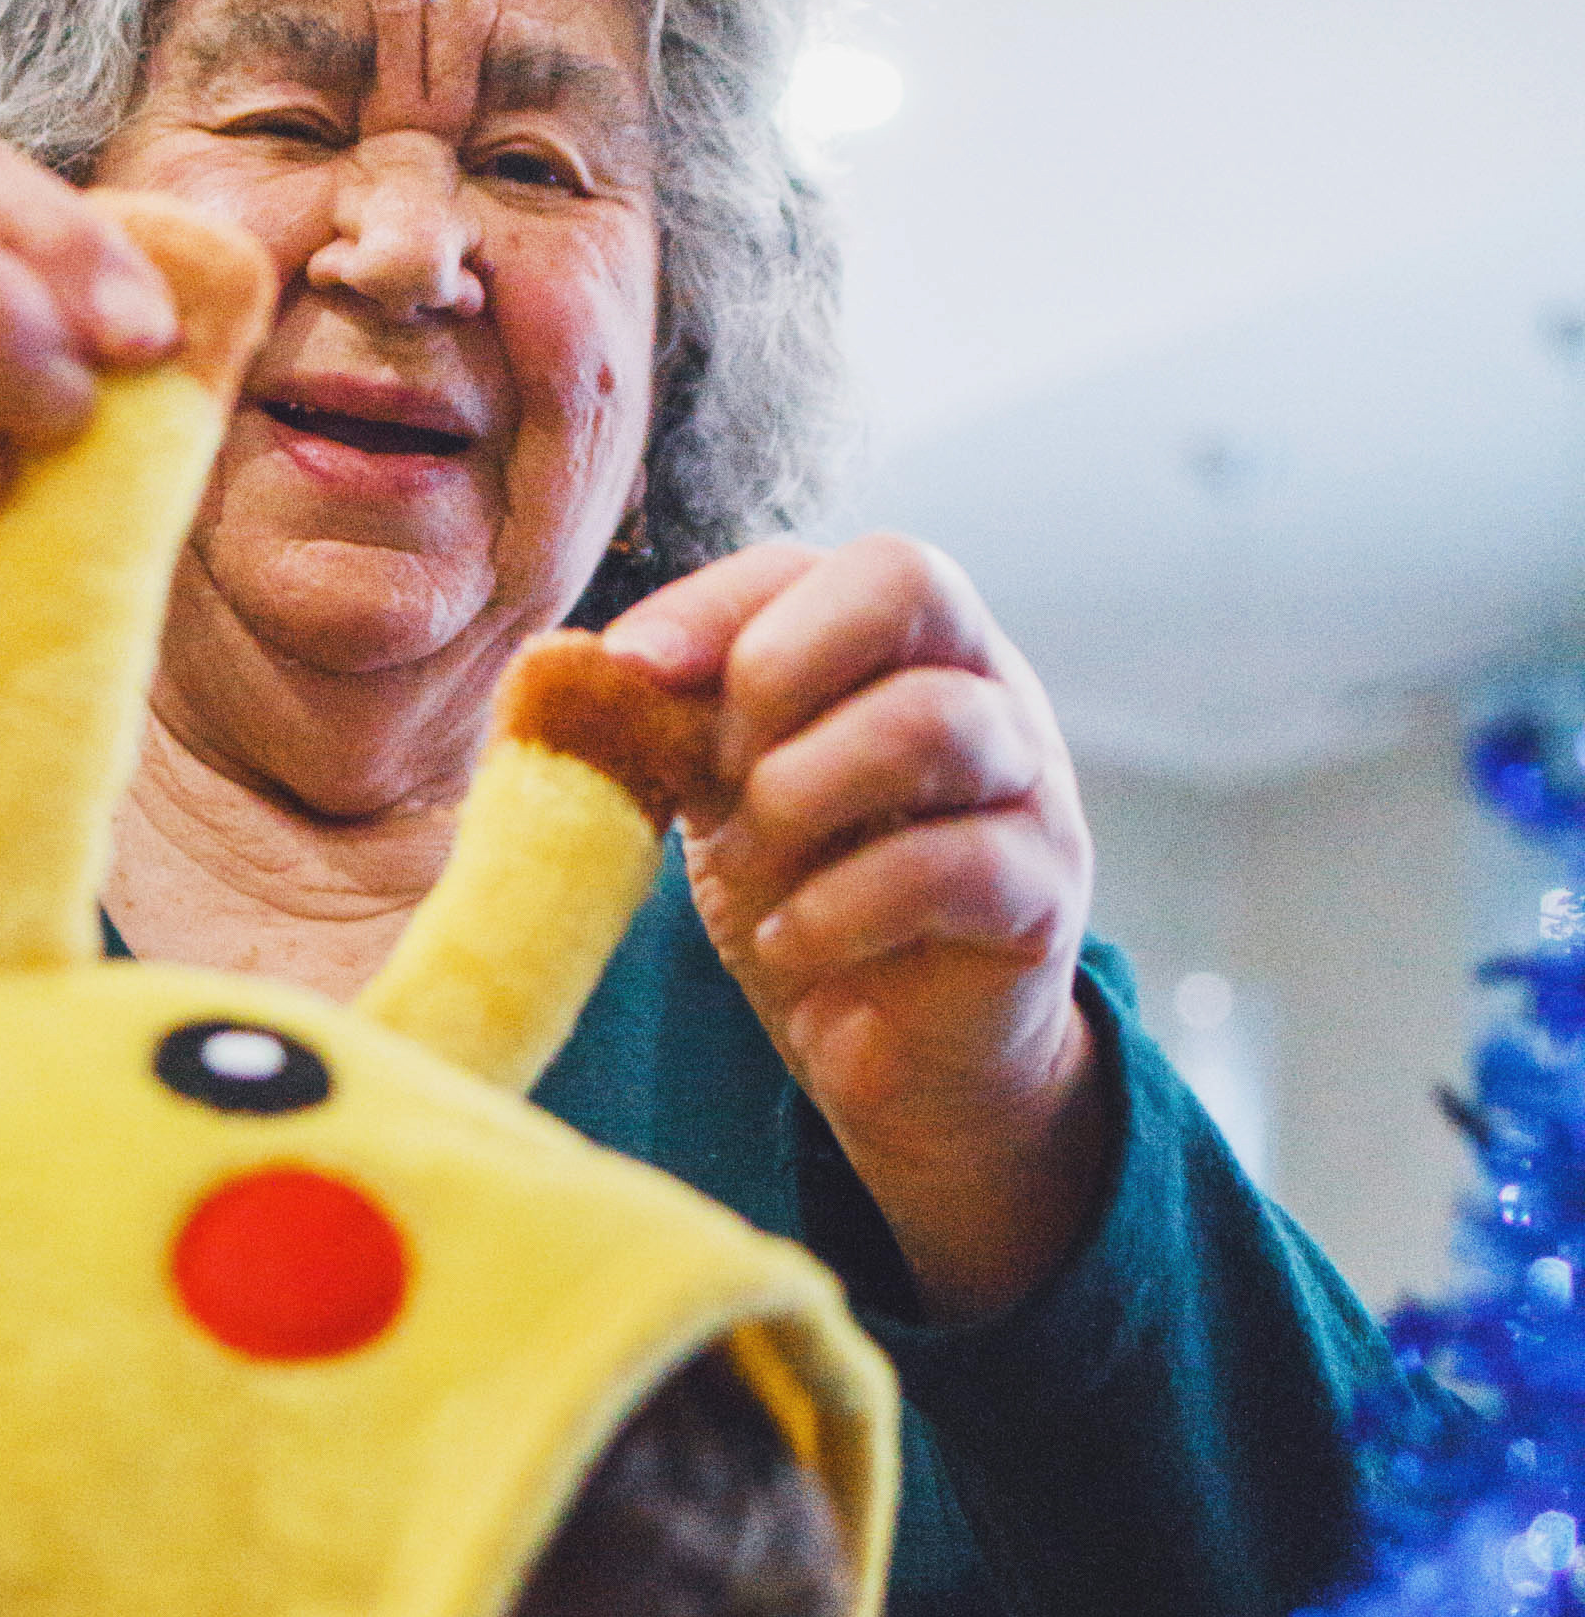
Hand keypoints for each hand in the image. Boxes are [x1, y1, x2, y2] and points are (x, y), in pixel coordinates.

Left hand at [606, 536, 1108, 1321]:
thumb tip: (575, 674)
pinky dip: (840, 908)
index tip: (627, 668)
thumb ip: (672, 723)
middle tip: (727, 772)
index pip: (812, 562)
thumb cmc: (813, 894)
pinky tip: (792, 945)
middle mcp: (983, 682)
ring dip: (804, 793)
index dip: (712, 604)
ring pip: (934, 720)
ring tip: (753, 866)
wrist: (902, 1054)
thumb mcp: (726, 794)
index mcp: (899, 641)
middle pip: (910, 578)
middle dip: (782, 666)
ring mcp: (1030, 782)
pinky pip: (951, 866)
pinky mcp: (1042, 895)